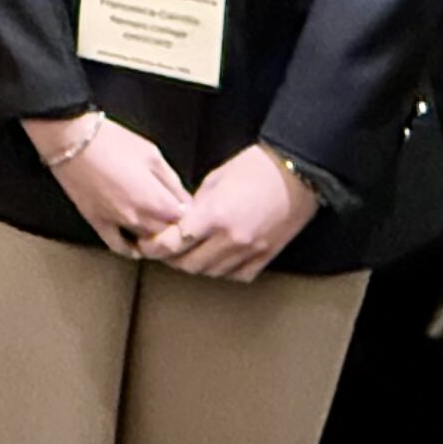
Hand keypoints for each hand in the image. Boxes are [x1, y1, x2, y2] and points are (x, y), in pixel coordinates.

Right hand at [23, 114, 189, 255]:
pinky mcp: (98, 223)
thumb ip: (172, 182)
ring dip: (156, 238)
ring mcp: (117, 223)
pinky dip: (131, 249)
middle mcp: (140, 218)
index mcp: (157, 201)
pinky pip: (119, 246)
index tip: (188, 207)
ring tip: (159, 227)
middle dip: (175, 228)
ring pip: (148, 244)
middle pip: (169, 237)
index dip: (191, 215)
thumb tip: (184, 200)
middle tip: (175, 216)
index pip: (187, 222)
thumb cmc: (111, 141)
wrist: (71, 139)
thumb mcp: (151, 154)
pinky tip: (137, 244)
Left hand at [137, 145, 317, 280]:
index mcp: (214, 215)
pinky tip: (216, 258)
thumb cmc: (255, 168)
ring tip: (187, 252)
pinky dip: (222, 270)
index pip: (174, 243)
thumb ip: (195, 206)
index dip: (154, 247)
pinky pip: (237, 275)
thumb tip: (179, 221)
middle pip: (189, 264)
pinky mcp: (266, 256)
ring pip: (211, 272)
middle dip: (171, 258)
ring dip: (195, 264)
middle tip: (163, 248)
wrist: (297, 173)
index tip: (145, 244)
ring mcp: (251, 250)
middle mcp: (231, 238)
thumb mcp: (214, 181)